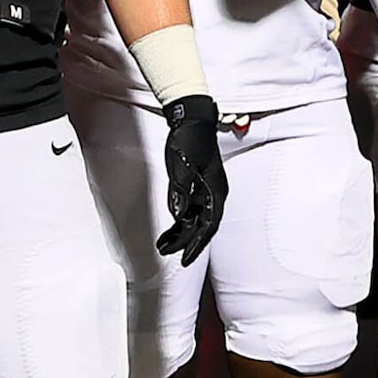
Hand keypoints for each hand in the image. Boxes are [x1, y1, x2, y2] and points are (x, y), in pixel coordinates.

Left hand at [157, 95, 228, 266]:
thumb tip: (179, 216)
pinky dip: (178, 220)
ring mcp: (205, 190)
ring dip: (179, 233)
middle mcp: (213, 193)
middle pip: (201, 225)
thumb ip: (181, 192)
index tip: (186, 258)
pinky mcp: (196, 185)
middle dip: (185, 242)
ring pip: (194, 219)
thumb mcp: (182, 166)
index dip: (197, 244)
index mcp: (215, 190)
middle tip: (166, 252)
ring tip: (163, 245)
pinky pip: (188, 208)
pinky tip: (168, 228)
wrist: (191, 119)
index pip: (208, 225)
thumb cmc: (190, 139)